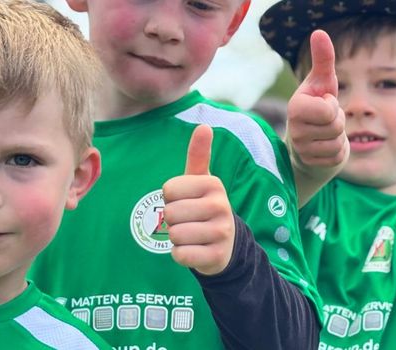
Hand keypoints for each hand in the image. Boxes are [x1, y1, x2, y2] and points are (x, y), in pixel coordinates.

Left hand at [162, 125, 235, 275]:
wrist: (226, 244)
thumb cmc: (204, 206)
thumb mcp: (202, 181)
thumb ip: (199, 154)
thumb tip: (204, 126)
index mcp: (214, 184)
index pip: (168, 189)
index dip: (170, 198)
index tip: (185, 201)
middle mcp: (221, 206)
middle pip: (170, 212)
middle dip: (172, 219)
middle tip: (188, 220)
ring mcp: (221, 232)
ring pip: (174, 235)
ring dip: (176, 238)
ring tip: (192, 234)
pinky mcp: (216, 256)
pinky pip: (180, 255)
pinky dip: (180, 254)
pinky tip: (194, 249)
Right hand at [286, 30, 347, 168]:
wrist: (309, 144)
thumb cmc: (317, 108)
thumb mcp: (322, 83)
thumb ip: (323, 60)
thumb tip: (319, 32)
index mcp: (295, 106)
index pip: (328, 110)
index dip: (332, 107)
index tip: (324, 105)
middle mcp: (294, 129)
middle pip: (335, 126)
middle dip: (338, 122)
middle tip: (326, 121)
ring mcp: (300, 150)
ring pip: (337, 143)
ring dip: (338, 138)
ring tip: (325, 133)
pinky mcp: (310, 165)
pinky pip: (336, 159)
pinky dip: (336, 153)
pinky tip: (325, 148)